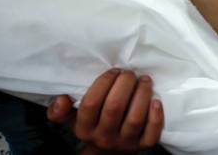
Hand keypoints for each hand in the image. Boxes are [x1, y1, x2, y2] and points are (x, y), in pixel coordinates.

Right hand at [47, 69, 163, 152]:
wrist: (107, 154)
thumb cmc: (91, 125)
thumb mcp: (72, 119)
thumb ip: (60, 109)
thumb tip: (62, 99)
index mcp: (84, 128)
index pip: (91, 102)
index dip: (104, 82)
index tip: (114, 70)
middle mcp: (103, 137)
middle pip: (114, 107)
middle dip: (124, 84)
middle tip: (129, 72)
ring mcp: (124, 143)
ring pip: (135, 118)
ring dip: (142, 95)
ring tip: (144, 80)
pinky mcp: (142, 147)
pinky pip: (151, 134)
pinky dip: (156, 117)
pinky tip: (156, 101)